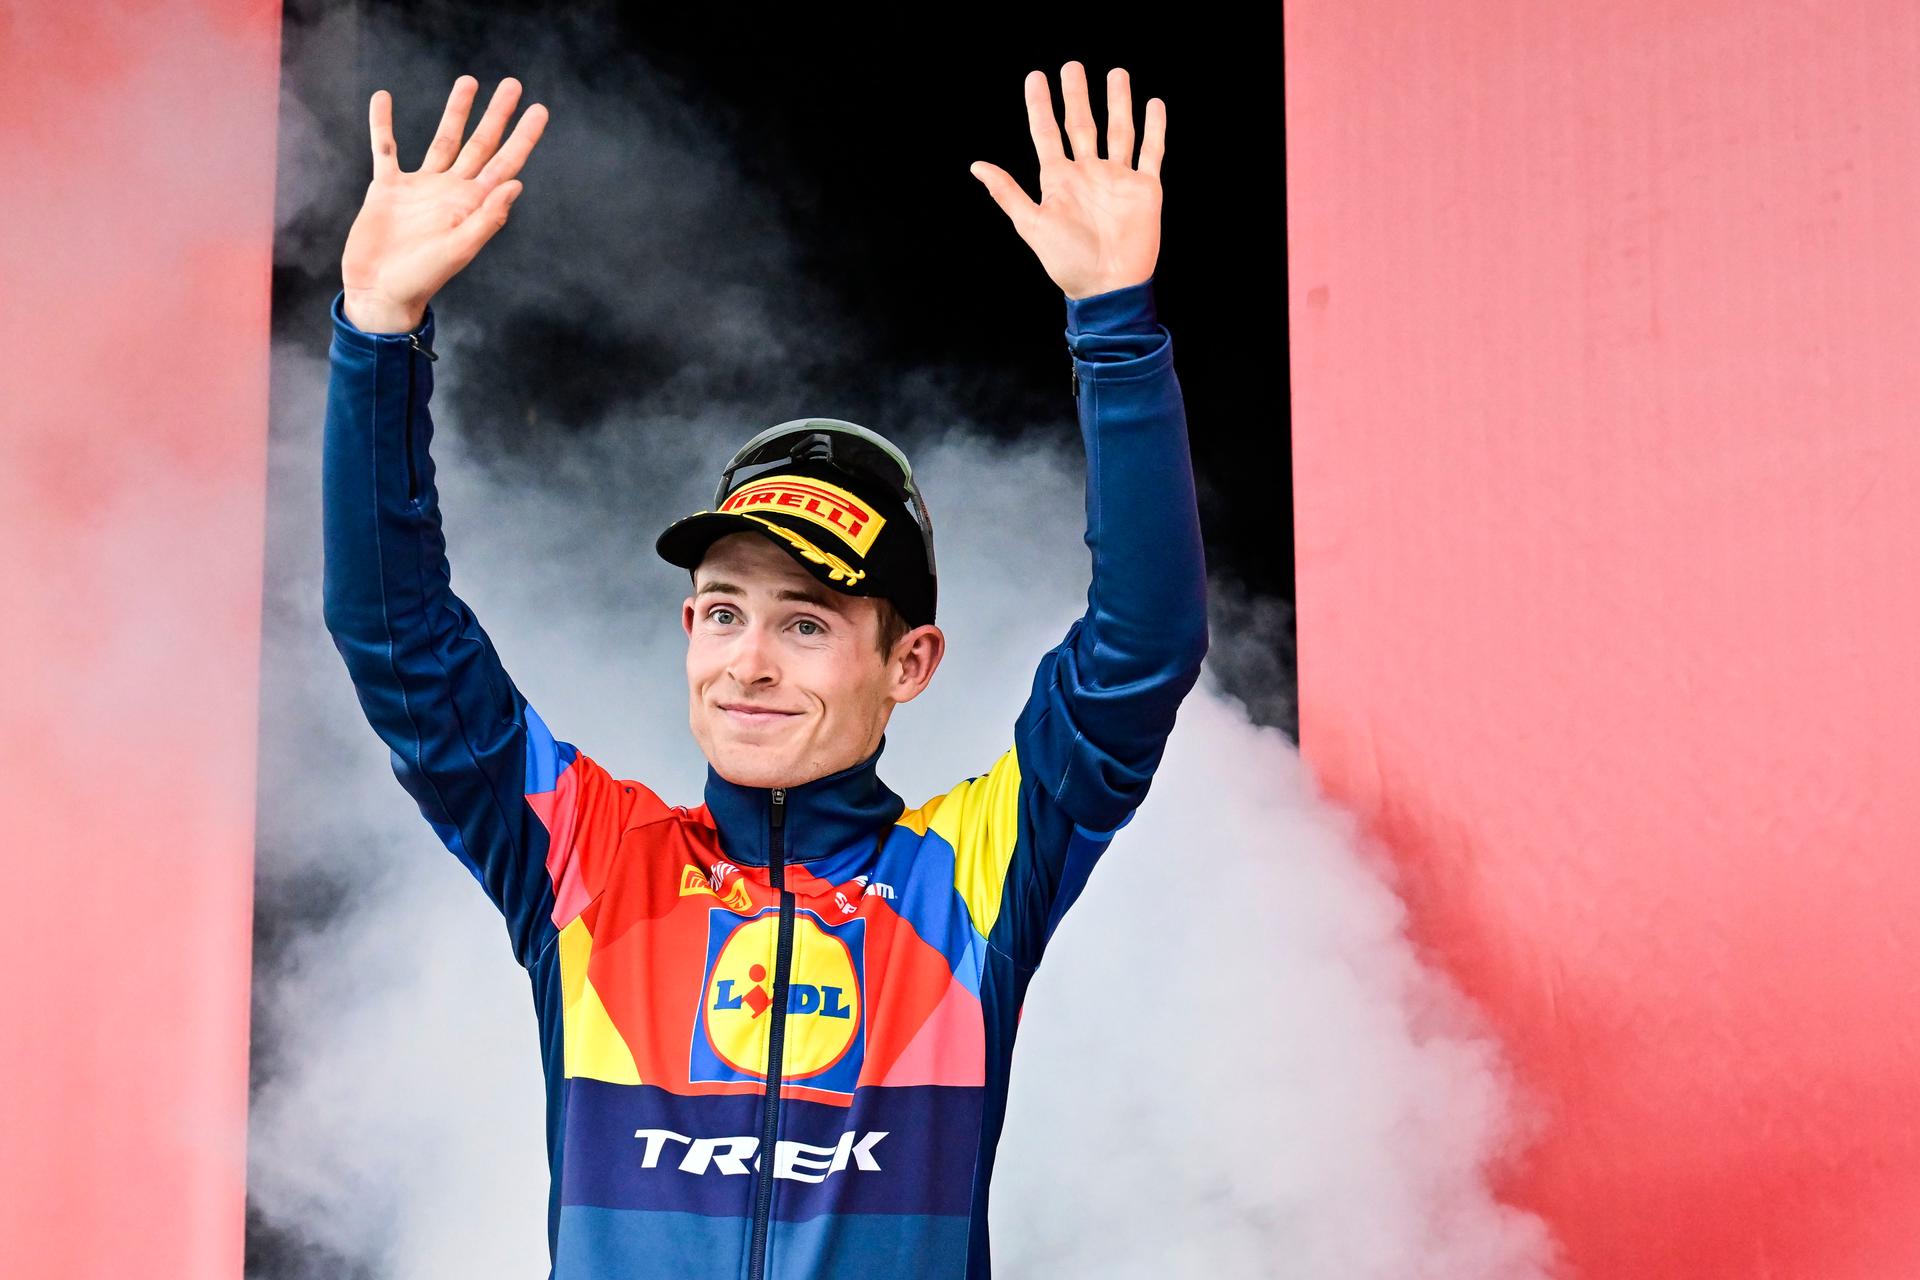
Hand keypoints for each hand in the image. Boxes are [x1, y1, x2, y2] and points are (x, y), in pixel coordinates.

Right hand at [340, 75, 548, 332]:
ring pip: (442, 140)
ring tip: (468, 81)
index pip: (505, 164)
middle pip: (480, 143)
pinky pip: (385, 149)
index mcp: (472, 205)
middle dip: (497, 115)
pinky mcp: (387, 189)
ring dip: (455, 111)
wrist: (379, 292)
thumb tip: (516, 184)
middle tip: (513, 84)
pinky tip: (383, 98)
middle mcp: (451, 191)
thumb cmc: (420, 279)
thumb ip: (486, 219)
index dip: (523, 138)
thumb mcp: (458, 250)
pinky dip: (382, 125)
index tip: (540, 110)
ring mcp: (420, 187)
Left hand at [968, 62, 1164, 299]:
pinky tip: (1154, 104)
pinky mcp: (1145, 189)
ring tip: (1117, 73)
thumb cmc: (1068, 262)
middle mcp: (1088, 174)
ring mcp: (1117, 179)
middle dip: (1077, 95)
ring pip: (1119, 130)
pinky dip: (1155, 129)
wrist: (1109, 286)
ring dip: (1118, 102)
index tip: (1035, 77)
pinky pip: (1151, 152)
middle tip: (1072, 66)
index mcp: (1059, 180)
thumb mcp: (1032, 225)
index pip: (1046, 133)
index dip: (1039, 105)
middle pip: (1082, 124)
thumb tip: (976, 166)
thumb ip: (1007, 193)